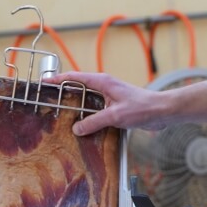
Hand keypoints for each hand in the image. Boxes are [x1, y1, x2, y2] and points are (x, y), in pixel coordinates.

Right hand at [46, 71, 170, 135]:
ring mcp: (109, 96)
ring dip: (75, 105)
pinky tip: (82, 125)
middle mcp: (104, 86)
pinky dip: (87, 114)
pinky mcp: (115, 106)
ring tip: (61, 114)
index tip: (44, 83)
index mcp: (102, 82)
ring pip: (87, 99)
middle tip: (48, 100)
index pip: (74, 77)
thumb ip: (94, 122)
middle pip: (78, 86)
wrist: (162, 111)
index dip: (58, 80)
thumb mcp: (114, 116)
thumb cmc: (142, 108)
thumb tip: (76, 129)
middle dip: (63, 92)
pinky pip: (96, 108)